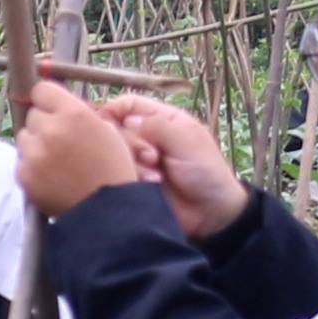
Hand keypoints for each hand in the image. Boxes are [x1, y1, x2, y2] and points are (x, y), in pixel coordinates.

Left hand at [12, 80, 140, 217]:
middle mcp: (50, 129)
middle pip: (33, 115)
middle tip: (61, 142)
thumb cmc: (113, 170)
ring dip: (36, 145)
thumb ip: (79, 113)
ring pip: (24, 137)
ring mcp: (34, 153)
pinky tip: (51, 177)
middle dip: (44, 125)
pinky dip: (32, 167)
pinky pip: (21, 161)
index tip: (53, 110)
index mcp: (73, 113)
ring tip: (56, 162)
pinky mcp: (24, 175)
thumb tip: (56, 105)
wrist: (107, 211)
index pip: (41, 90)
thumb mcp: (107, 130)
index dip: (48, 100)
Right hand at [116, 95, 251, 234]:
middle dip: (132, 142)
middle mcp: (148, 137)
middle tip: (153, 157)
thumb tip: (126, 120)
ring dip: (134, 163)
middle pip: (118, 128)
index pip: (129, 105)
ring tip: (156, 177)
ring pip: (116, 153)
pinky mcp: (135, 182)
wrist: (211, 213)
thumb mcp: (186, 141)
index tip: (106, 121)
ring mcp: (140, 161)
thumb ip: (156, 126)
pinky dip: (133, 178)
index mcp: (163, 119)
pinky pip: (119, 175)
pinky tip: (152, 186)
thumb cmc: (207, 172)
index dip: (115, 109)